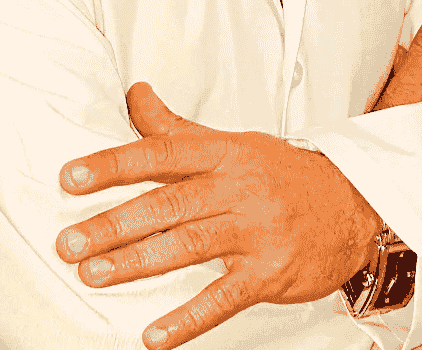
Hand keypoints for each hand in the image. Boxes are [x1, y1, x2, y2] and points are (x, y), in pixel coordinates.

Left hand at [56, 83, 380, 349]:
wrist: (351, 203)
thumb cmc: (282, 172)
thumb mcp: (230, 141)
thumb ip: (176, 127)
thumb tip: (133, 96)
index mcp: (223, 152)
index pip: (161, 152)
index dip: (114, 164)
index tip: (73, 177)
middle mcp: (237, 187)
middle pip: (168, 202)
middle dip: (115, 223)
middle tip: (70, 242)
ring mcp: (255, 230)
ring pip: (189, 246)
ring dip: (138, 263)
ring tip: (94, 275)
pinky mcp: (270, 272)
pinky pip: (225, 297)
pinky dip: (188, 318)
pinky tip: (154, 335)